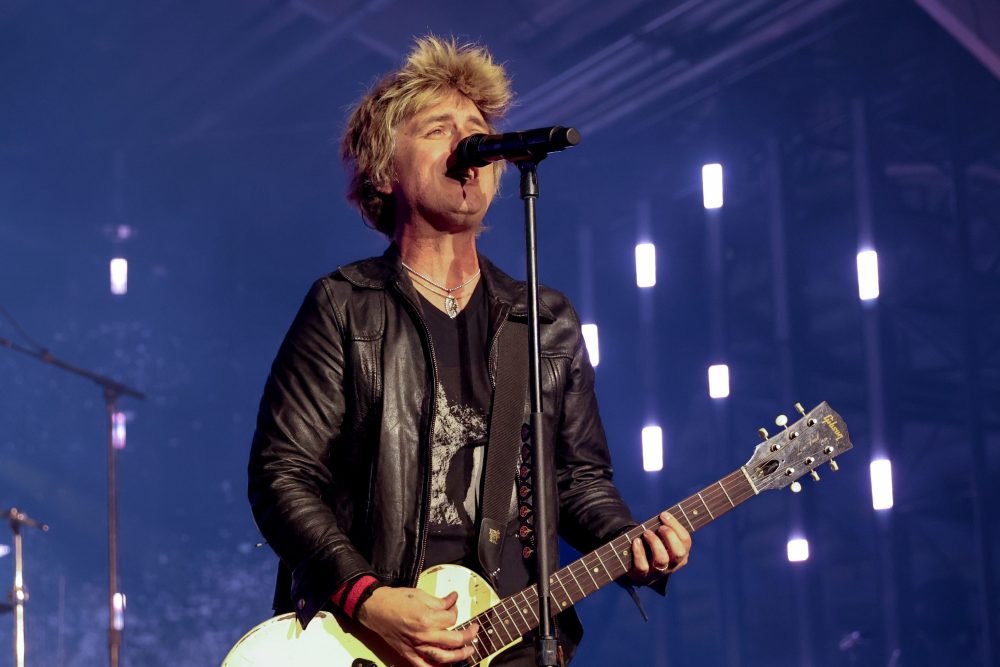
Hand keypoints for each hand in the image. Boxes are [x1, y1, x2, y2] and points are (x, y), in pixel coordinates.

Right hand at [356, 586, 478, 666]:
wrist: (375, 608)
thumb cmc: (395, 600)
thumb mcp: (421, 595)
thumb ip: (440, 601)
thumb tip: (453, 600)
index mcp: (427, 618)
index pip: (452, 618)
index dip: (456, 610)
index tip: (454, 605)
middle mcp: (424, 635)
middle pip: (455, 640)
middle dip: (468, 635)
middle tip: (474, 630)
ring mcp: (417, 647)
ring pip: (444, 658)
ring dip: (459, 656)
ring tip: (468, 651)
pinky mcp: (409, 654)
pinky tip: (446, 666)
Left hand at [626, 511, 691, 584]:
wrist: (636, 567)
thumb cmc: (651, 546)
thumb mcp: (662, 538)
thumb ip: (666, 528)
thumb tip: (665, 515)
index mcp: (681, 554)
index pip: (685, 540)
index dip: (675, 525)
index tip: (663, 514)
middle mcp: (672, 565)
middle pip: (679, 553)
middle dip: (669, 536)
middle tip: (659, 527)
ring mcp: (657, 572)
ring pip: (662, 560)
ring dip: (655, 543)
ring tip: (647, 533)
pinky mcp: (642, 575)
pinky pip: (643, 567)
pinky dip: (639, 552)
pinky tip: (636, 542)